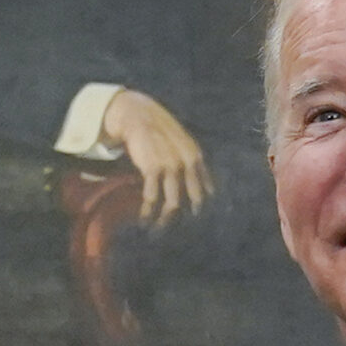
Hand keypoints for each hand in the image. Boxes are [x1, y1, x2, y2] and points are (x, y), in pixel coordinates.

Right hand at [102, 89, 212, 226]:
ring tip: (156, 229)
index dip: (201, 207)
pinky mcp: (152, 168)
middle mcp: (187, 162)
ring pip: (173, 203)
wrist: (139, 115)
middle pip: (193, 200)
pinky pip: (152, 197)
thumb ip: (190, 161)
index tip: (193, 220)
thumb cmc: (158, 131)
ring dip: (164, 221)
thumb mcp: (181, 143)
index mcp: (196, 156)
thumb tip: (198, 185)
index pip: (206, 189)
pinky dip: (147, 211)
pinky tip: (143, 219)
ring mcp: (171, 166)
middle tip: (176, 230)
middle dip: (186, 219)